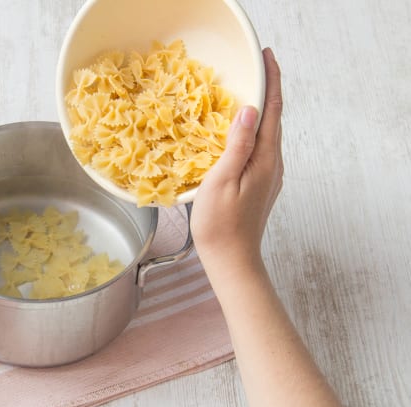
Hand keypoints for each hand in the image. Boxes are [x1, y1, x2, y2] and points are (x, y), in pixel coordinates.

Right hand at [191, 48, 282, 275]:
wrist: (231, 261)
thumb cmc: (220, 225)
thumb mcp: (222, 181)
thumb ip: (237, 145)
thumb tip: (249, 110)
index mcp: (265, 160)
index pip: (274, 111)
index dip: (272, 81)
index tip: (266, 57)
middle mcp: (273, 165)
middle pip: (274, 120)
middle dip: (266, 91)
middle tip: (253, 69)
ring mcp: (269, 177)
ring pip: (267, 135)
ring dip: (259, 112)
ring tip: (243, 94)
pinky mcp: (261, 186)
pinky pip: (259, 149)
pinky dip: (252, 132)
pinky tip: (237, 133)